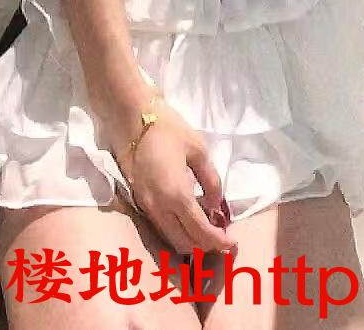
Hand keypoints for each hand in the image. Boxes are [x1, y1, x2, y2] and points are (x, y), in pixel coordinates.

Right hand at [111, 101, 237, 257]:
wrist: (131, 117)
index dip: (219, 242)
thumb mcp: (199, 150)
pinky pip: (162, 228)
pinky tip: (188, 217)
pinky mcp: (140, 202)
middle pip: (186, 244)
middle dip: (206, 246)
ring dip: (191, 241)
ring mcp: (147, 207)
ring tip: (207, 227)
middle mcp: (160, 208)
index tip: (233, 243)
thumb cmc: (168, 129)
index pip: (201, 232)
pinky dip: (178, 231)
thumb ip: (211, 180)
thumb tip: (216, 205)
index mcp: (177, 195)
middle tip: (222, 236)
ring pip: (172, 240)